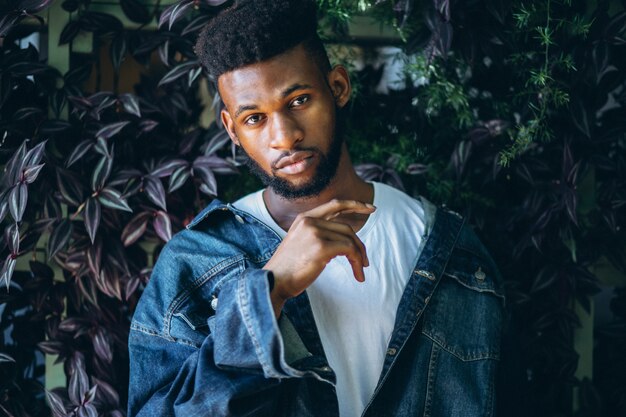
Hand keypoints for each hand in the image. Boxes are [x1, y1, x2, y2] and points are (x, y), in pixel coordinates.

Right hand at [263, 199, 375, 316]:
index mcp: (304, 218)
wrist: (274, 282)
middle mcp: (309, 221)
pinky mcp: (320, 247)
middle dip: (359, 245)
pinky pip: (349, 250)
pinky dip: (357, 262)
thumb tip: (344, 239)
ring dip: (359, 257)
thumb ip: (318, 235)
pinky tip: (357, 274)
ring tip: (360, 271)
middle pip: (346, 228)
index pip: (334, 205)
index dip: (354, 204)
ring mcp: (314, 232)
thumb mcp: (301, 244)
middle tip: (365, 262)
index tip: (371, 207)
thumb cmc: (289, 269)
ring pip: (349, 240)